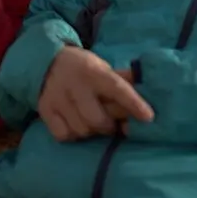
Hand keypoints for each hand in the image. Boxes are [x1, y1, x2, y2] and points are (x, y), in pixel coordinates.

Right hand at [37, 47, 153, 141]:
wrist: (46, 62)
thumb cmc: (83, 68)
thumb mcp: (102, 67)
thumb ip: (123, 80)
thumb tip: (151, 88)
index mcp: (93, 71)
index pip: (117, 88)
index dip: (134, 103)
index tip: (149, 118)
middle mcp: (75, 85)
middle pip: (97, 119)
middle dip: (109, 126)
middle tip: (112, 123)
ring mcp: (58, 98)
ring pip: (81, 130)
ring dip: (91, 131)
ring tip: (92, 121)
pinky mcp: (45, 110)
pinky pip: (64, 135)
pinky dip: (73, 134)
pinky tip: (75, 124)